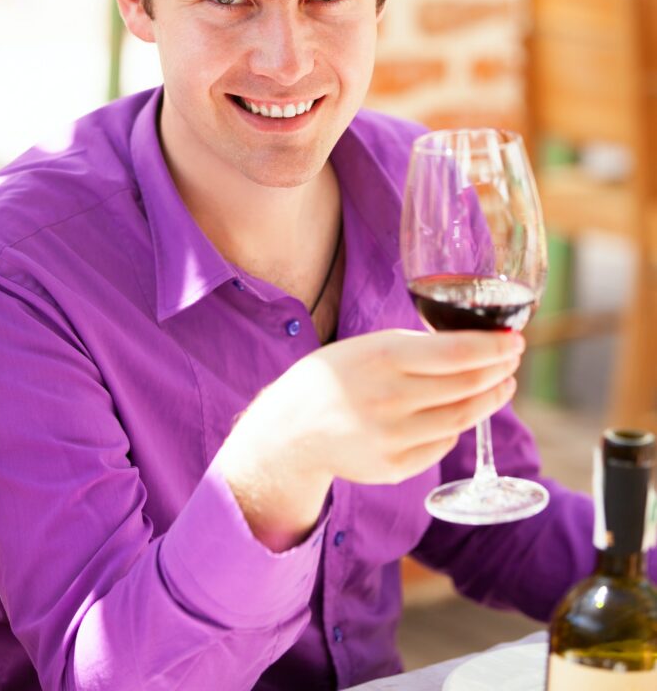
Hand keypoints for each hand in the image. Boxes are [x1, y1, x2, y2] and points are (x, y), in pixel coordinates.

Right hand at [215, 328, 522, 549]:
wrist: (290, 432)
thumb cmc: (331, 378)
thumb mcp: (365, 346)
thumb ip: (412, 346)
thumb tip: (469, 345)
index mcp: (382, 358)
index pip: (456, 352)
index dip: (493, 347)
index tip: (515, 340)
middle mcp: (389, 398)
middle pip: (466, 386)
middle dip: (497, 370)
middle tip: (512, 360)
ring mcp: (393, 437)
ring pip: (460, 418)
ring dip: (489, 400)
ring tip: (501, 385)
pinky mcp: (394, 466)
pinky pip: (441, 443)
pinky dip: (455, 426)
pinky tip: (458, 412)